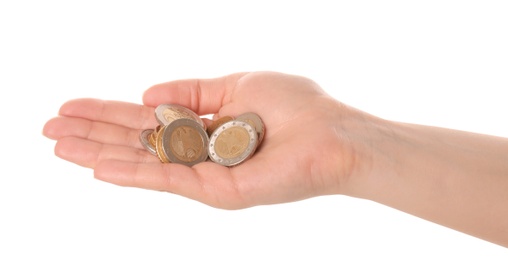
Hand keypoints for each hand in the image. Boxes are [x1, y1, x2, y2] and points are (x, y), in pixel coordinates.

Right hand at [43, 71, 363, 208]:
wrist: (333, 134)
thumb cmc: (295, 106)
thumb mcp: (235, 84)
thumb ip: (192, 91)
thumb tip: (147, 95)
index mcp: (204, 125)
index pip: (146, 119)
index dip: (108, 112)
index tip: (71, 106)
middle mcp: (199, 151)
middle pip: (136, 142)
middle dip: (92, 133)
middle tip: (48, 128)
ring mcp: (206, 174)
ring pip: (143, 163)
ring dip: (99, 153)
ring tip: (58, 146)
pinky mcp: (218, 191)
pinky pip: (169, 179)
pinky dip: (133, 173)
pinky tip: (99, 166)